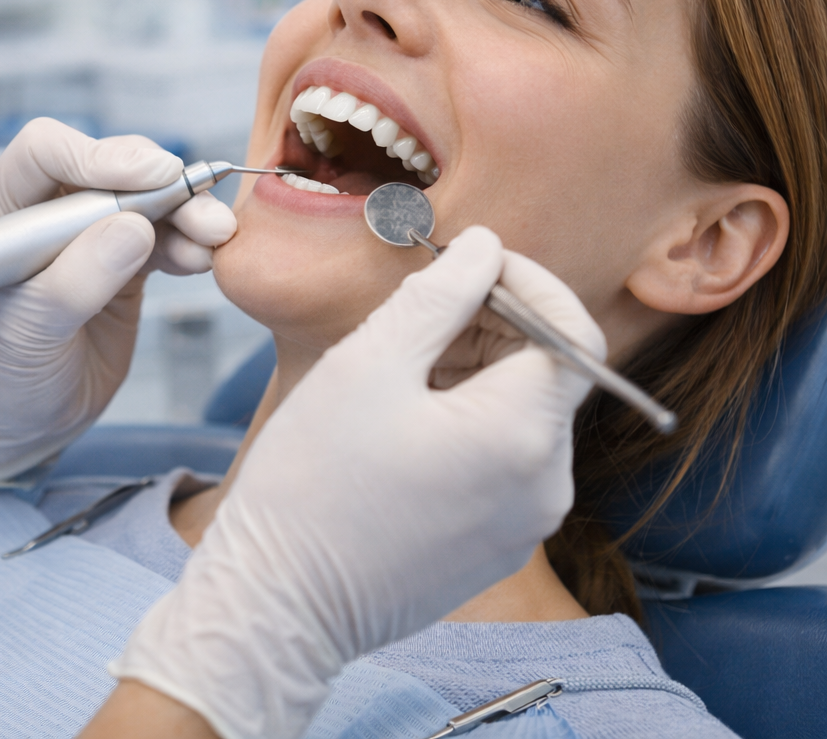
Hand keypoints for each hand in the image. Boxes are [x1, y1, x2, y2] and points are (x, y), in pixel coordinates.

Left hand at [0, 118, 236, 485]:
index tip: (151, 178)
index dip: (97, 155)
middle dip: (158, 184)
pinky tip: (205, 258)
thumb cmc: (4, 377)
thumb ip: (77, 281)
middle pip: (107, 168)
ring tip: (217, 236)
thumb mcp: (28, 335)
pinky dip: (189, 242)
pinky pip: (163, 236)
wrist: (25, 420)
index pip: (43, 153)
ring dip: (186, 212)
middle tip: (203, 213)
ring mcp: (87, 234)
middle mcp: (44, 212)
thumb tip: (134, 228)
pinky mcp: (123, 260)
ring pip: (144, 199)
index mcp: (0, 215)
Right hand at [112, 227, 603, 738]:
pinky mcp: (495, 548)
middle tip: (412, 313)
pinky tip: (397, 426)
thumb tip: (484, 246)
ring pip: (521, 418)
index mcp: (523, 436)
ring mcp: (524, 525)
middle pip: (547, 375)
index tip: (468, 263)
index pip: (571, 333)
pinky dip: (465, 425)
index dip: (527, 282)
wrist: (279, 604)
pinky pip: (501, 464)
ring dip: (473, 375)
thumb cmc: (312, 482)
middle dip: (491, 327)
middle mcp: (545, 486)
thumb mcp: (368, 363)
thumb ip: (438, 295)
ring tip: (393, 374)